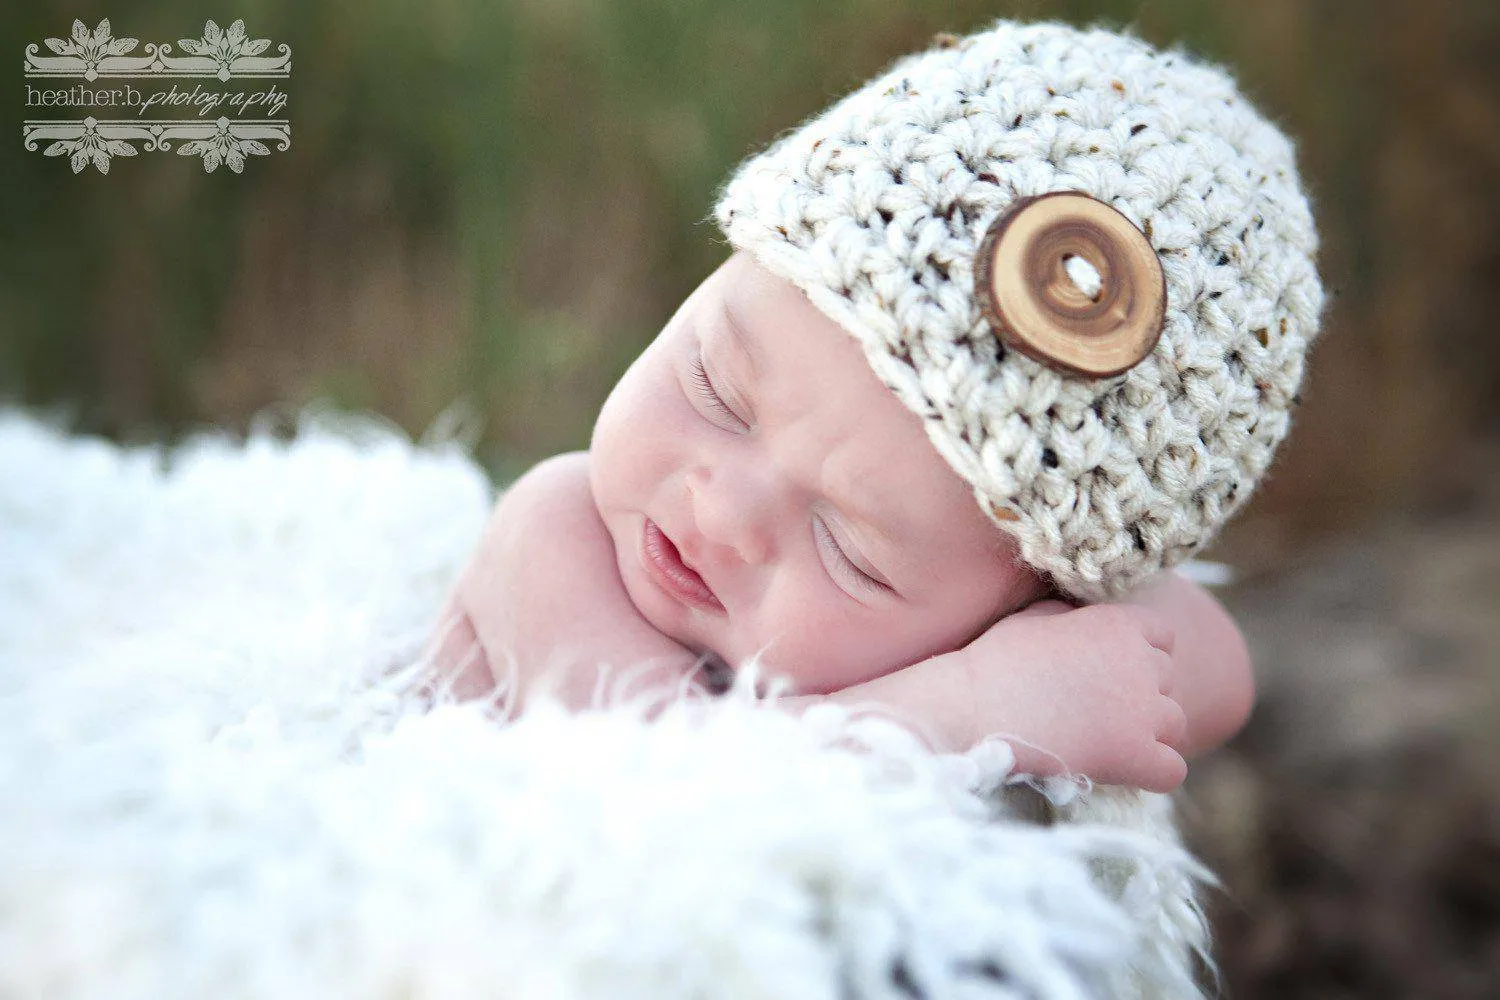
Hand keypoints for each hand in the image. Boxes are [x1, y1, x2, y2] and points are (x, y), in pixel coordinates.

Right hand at [951, 600, 1188, 792]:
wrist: (973, 708)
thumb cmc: (994, 661)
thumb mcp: (1036, 617)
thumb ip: (1075, 616)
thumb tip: (1084, 621)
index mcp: (1119, 624)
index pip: (1163, 636)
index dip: (1140, 653)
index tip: (1111, 670)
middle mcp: (1141, 664)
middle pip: (1169, 679)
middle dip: (1142, 692)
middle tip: (1101, 709)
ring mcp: (1142, 712)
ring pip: (1175, 723)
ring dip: (1150, 731)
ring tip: (1108, 739)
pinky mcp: (1135, 755)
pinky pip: (1172, 770)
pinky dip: (1153, 773)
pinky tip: (1124, 770)